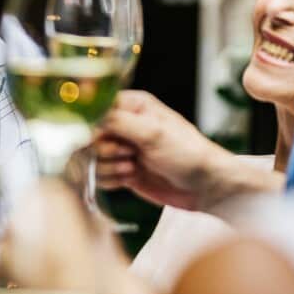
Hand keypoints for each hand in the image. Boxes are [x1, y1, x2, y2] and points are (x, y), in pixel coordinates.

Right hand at [95, 90, 231, 210]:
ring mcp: (121, 149)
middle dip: (104, 149)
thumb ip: (117, 122)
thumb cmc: (189, 154)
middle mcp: (123, 125)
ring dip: (109, 166)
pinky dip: (111, 179)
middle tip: (128, 152)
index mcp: (132, 106)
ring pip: (91, 157)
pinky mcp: (120, 171)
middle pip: (88, 135)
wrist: (205, 187)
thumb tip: (87, 117)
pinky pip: (98, 175)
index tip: (104, 136)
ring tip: (133, 166)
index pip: (94, 108)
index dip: (95, 125)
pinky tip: (130, 177)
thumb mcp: (154, 133)